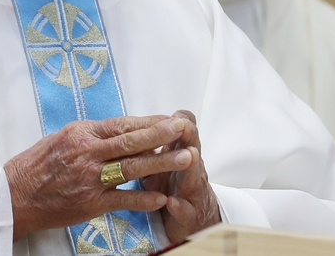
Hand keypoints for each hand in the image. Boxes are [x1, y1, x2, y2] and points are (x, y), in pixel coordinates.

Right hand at [4, 115, 194, 241]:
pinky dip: (142, 199)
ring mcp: (90, 178)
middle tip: (185, 129)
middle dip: (162, 135)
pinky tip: (161, 197)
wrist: (15, 194)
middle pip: (132, 141)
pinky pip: (122, 199)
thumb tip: (122, 130)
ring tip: (185, 158)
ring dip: (161, 163)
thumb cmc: (38, 165)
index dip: (150, 122)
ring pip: (132, 167)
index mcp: (82, 133)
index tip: (171, 119)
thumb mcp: (63, 138)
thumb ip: (92, 135)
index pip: (123, 124)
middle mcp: (88, 153)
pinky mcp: (90, 202)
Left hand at [143, 110, 220, 243]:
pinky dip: (179, 207)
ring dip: (191, 167)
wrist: (194, 220)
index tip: (177, 113)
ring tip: (189, 156)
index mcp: (182, 156)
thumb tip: (140, 120)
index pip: (185, 135)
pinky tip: (172, 202)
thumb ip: (154, 144)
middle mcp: (191, 171)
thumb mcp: (162, 163)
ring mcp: (191, 194)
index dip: (182, 123)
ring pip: (193, 179)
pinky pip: (185, 212)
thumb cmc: (174, 187)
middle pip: (191, 151)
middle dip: (189, 138)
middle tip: (185, 126)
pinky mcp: (189, 217)